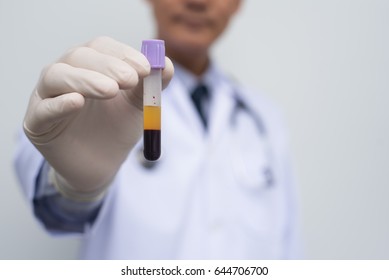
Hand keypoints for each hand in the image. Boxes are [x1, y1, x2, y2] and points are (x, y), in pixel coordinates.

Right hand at [24, 36, 173, 199]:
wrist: (101, 166)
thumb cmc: (116, 130)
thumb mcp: (138, 107)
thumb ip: (151, 86)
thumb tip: (166, 64)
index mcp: (90, 65)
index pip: (101, 47)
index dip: (123, 54)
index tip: (145, 68)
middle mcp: (65, 74)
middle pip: (79, 56)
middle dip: (107, 66)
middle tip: (130, 79)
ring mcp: (46, 97)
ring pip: (56, 76)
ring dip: (85, 79)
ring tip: (109, 90)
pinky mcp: (36, 123)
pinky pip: (43, 109)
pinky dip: (59, 104)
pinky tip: (77, 103)